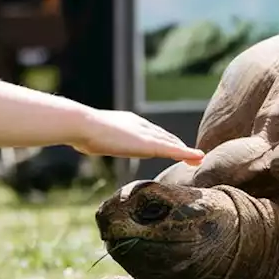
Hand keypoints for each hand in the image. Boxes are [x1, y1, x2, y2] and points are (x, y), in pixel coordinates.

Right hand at [72, 109, 203, 163]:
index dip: (162, 139)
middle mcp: (140, 125)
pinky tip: (198, 157)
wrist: (84, 125)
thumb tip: (81, 142)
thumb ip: (92, 138)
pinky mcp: (149, 144)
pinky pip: (173, 149)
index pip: (150, 131)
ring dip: (185, 150)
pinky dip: (186, 153)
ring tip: (197, 157)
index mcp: (128, 122)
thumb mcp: (89, 135)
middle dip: (177, 145)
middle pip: (164, 135)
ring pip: (171, 142)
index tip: (171, 146)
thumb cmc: (80, 130)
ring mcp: (145, 134)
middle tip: (190, 153)